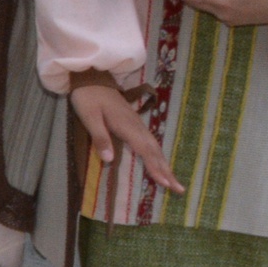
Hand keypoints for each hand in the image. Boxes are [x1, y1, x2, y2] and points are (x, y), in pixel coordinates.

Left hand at [69, 76, 181, 192]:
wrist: (91, 77)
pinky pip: (149, 142)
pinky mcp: (133, 123)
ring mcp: (136, 124)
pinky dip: (156, 155)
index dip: (156, 168)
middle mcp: (136, 126)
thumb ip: (100, 137)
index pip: (145, 151)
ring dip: (164, 164)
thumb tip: (109, 161)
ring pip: (154, 147)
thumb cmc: (88, 97)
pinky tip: (158, 161)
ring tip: (172, 180)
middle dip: (167, 170)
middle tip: (179, 189)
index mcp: (127, 126)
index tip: (166, 183)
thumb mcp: (89, 117)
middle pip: (155, 151)